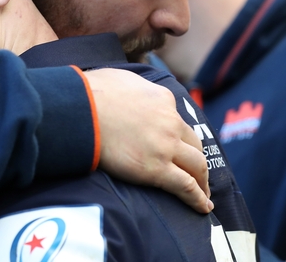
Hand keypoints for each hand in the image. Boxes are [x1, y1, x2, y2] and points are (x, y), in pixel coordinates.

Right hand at [83, 68, 212, 213]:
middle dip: (197, 159)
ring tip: (203, 193)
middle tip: (196, 171)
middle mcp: (171, 122)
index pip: (176, 119)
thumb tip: (128, 90)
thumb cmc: (92, 92)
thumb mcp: (121, 78)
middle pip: (194, 144)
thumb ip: (134, 86)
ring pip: (197, 166)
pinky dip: (198, 198)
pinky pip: (186, 187)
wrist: (82, 109)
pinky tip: (203, 207)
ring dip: (202, 180)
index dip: (176, 134)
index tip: (173, 144)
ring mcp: (167, 147)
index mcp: (163, 100)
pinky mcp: (157, 169)